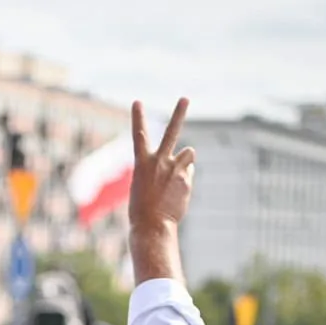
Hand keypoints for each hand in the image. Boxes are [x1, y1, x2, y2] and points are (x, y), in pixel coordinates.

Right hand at [129, 98, 193, 230]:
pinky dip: (184, 179)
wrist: (152, 225)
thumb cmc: (142, 208)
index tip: (137, 102)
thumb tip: (187, 157)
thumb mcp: (144, 185)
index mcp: (141, 163)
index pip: (138, 135)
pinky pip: (188, 172)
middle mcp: (159, 161)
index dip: (138, 118)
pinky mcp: (186, 179)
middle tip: (185, 98)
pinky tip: (175, 192)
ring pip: (188, 153)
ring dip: (184, 160)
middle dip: (178, 114)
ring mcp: (175, 169)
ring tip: (174, 177)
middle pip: (171, 132)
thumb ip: (163, 167)